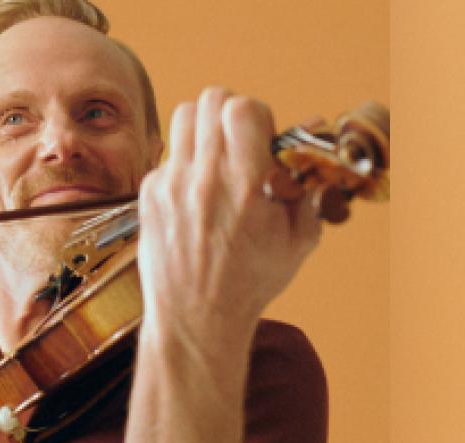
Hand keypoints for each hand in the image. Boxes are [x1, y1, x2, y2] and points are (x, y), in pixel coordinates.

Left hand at [137, 89, 321, 354]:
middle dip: (232, 115)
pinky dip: (187, 164)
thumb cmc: (250, 283)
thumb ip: (309, 193)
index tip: (264, 140)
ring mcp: (172, 184)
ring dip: (206, 129)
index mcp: (245, 188)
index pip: (244, 109)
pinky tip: (199, 196)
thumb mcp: (297, 243)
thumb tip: (314, 154)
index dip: (258, 118)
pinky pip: (170, 155)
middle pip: (212, 100)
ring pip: (185, 116)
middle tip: (242, 144)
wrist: (197, 319)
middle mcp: (205, 179)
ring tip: (219, 161)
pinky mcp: (151, 194)